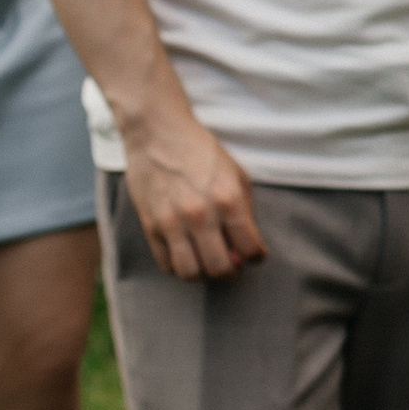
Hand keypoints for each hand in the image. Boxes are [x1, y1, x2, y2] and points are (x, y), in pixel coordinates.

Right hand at [119, 102, 264, 279]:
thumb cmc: (201, 152)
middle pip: (220, 269)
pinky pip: (167, 265)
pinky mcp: (150, 227)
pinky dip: (180, 268)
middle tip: (233, 264)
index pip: (250, 249)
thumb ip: (244, 211)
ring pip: (191, 274)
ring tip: (208, 263)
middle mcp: (200, 215)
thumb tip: (245, 246)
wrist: (158, 134)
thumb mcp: (236, 174)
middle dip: (232, 272)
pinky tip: (188, 255)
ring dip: (204, 275)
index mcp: (228, 200)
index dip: (257, 257)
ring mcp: (172, 223)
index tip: (255, 255)